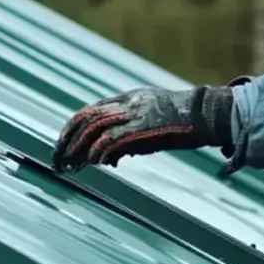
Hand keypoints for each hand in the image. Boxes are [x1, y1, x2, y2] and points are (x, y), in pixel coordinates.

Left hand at [51, 85, 234, 171]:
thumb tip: (107, 158)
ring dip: (78, 149)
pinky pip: (113, 139)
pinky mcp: (143, 127)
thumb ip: (127, 136)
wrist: (207, 114)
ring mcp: (134, 113)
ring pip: (94, 128)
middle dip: (67, 140)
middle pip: (85, 118)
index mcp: (127, 98)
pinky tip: (94, 164)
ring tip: (68, 166)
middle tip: (56, 159)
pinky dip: (100, 151)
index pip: (89, 111)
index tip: (62, 145)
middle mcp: (126, 103)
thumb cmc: (182, 122)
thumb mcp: (150, 122)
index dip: (73, 129)